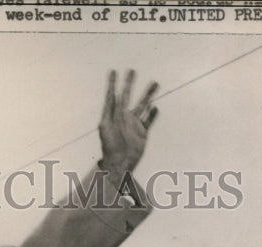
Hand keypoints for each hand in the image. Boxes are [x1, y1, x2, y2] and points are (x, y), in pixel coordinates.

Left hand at [98, 69, 158, 184]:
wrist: (120, 162)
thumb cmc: (110, 146)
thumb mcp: (106, 126)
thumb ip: (110, 110)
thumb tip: (114, 94)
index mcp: (113, 115)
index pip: (112, 95)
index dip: (112, 83)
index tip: (113, 71)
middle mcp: (123, 117)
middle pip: (128, 96)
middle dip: (130, 83)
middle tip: (132, 71)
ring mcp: (133, 124)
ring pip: (142, 105)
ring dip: (148, 94)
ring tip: (154, 83)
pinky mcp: (142, 132)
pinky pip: (148, 120)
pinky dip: (152, 114)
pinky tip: (155, 107)